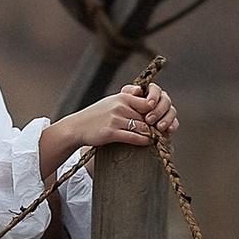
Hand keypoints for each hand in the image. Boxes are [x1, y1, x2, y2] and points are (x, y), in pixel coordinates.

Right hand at [43, 82, 179, 174]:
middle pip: (147, 116)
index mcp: (122, 97)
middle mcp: (120, 106)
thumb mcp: (112, 101)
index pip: (148, 103)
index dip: (155, 112)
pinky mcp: (111, 133)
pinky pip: (134, 137)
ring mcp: (115, 119)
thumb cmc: (98, 114)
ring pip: (143, 128)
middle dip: (154, 125)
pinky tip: (146, 142)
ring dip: (151, 134)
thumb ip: (129, 98)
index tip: (158, 119)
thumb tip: (146, 96)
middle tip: (160, 131)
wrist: (78, 126)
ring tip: (154, 137)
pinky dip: (143, 141)